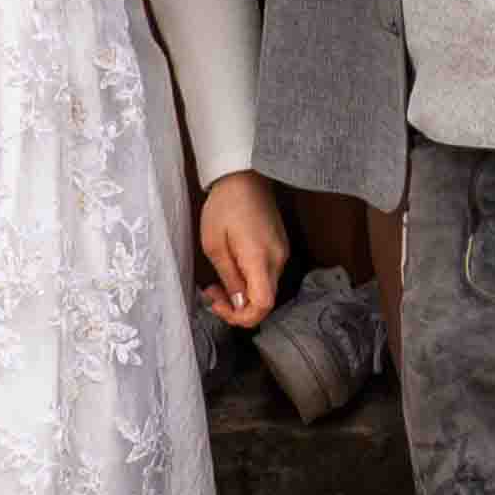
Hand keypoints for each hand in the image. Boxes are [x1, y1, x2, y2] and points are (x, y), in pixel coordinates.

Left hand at [197, 169, 290, 331]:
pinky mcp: (280, 247)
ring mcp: (282, 253)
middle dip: (237, 306)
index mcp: (260, 258)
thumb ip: (228, 277)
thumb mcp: (214, 245)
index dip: (242, 317)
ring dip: (242, 294)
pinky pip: (267, 275)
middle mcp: (278, 259)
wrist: (243, 177)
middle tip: (212, 294)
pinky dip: (249, 282)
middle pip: (265, 300)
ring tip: (217, 283)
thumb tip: (238, 304)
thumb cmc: (224, 206)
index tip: (219, 307)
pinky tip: (232, 271)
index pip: (263, 304)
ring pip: (265, 289)